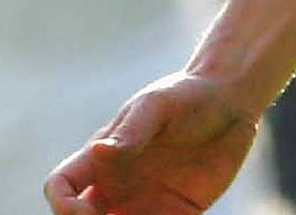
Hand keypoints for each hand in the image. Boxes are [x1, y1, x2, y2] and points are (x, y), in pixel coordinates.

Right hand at [44, 72, 258, 214]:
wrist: (233, 100)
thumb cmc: (188, 93)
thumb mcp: (158, 105)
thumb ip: (131, 131)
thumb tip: (98, 150)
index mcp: (102, 159)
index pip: (62, 187)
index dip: (62, 205)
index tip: (83, 212)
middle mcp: (118, 186)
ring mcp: (145, 203)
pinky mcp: (177, 214)